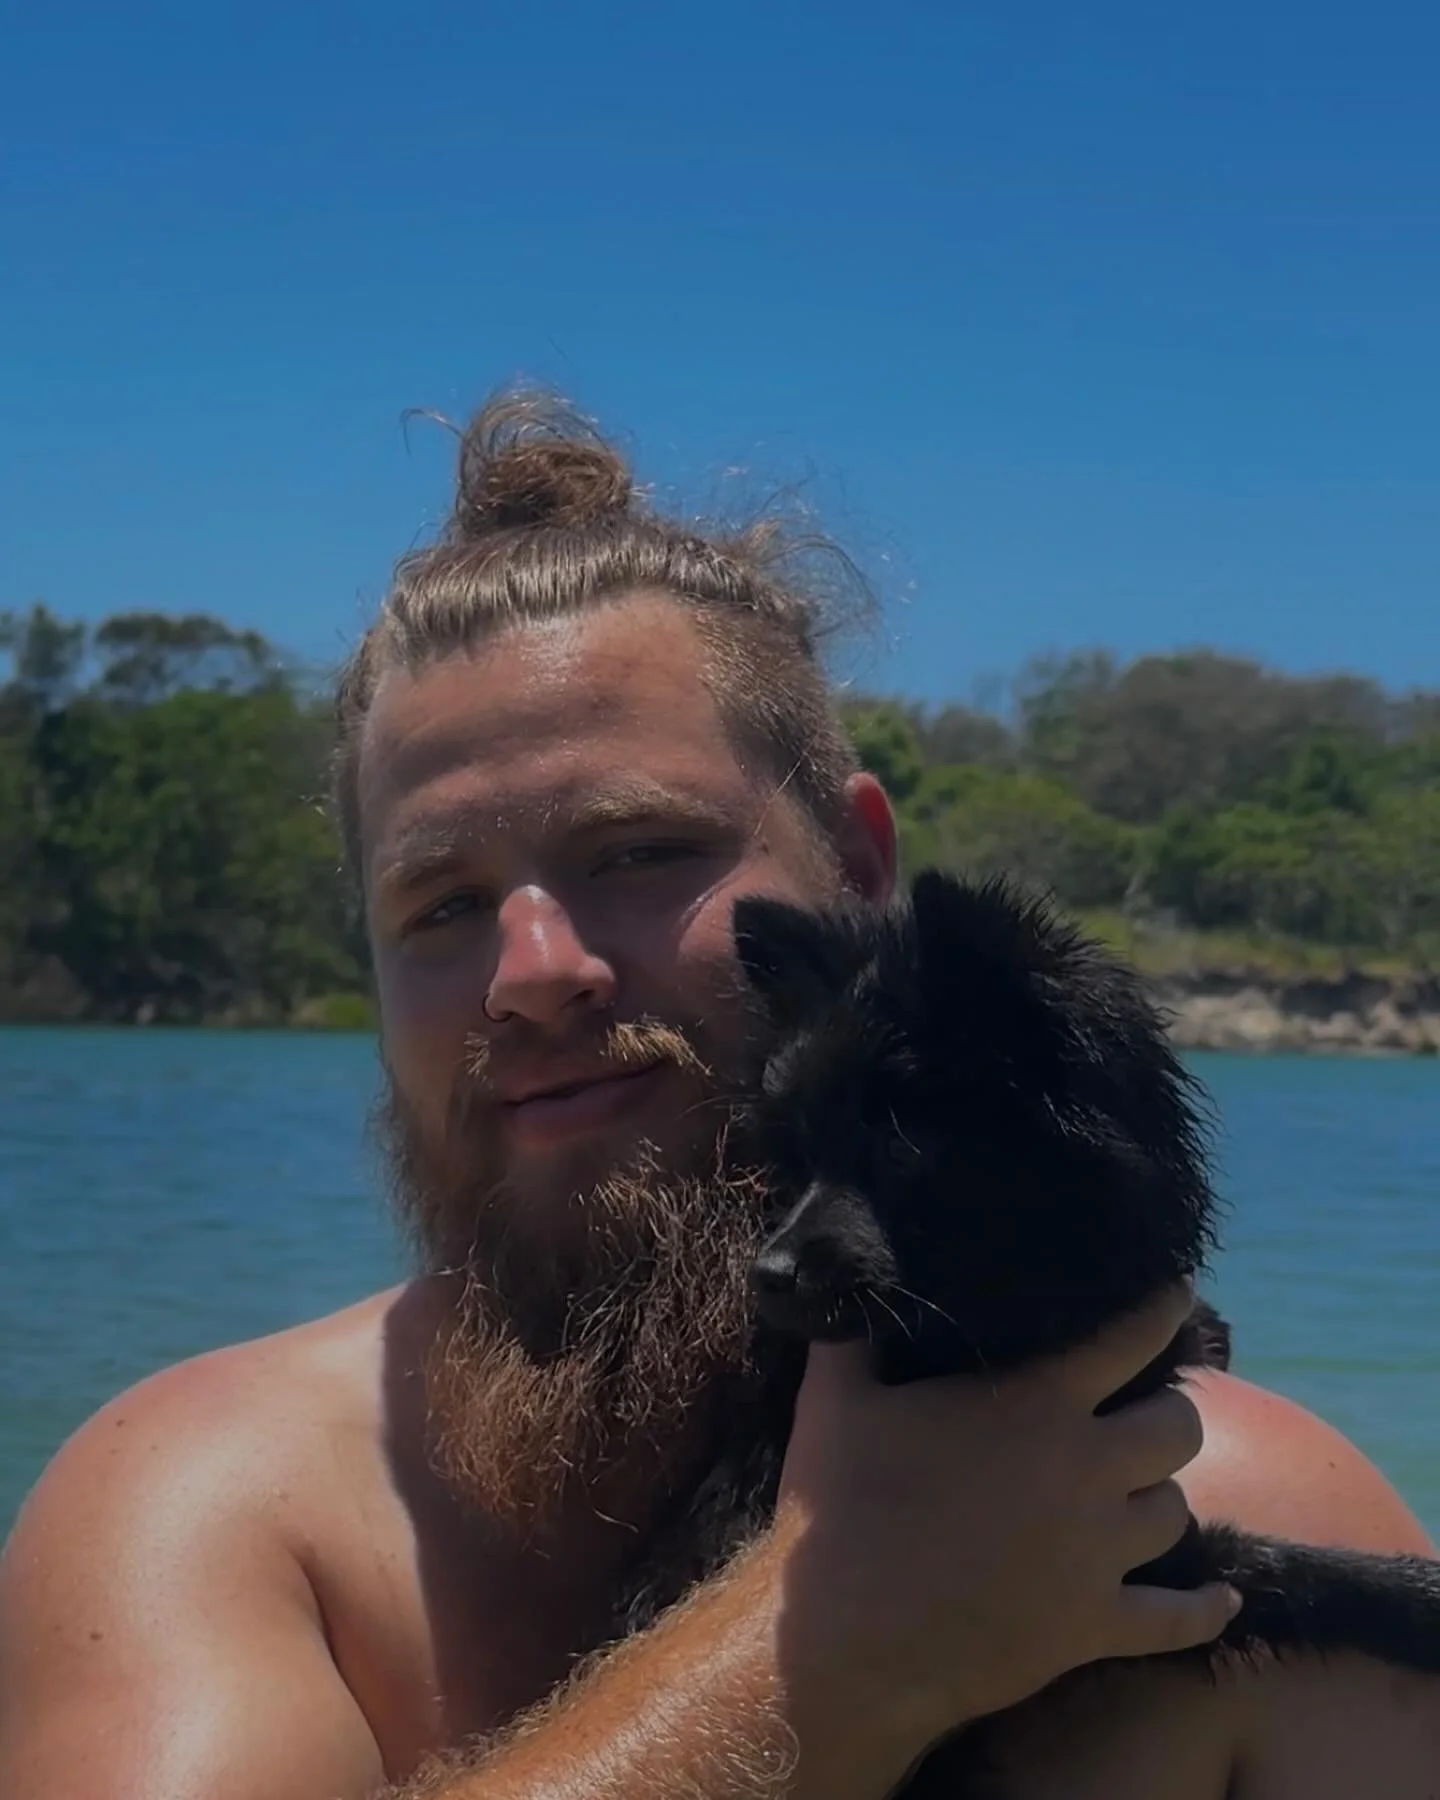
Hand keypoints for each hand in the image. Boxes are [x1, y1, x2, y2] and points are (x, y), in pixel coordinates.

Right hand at [772, 1283, 1237, 1755]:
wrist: (845, 1639)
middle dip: (1170, 1412)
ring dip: (1159, 1496)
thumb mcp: (835, 1394)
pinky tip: (1220, 1599)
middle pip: (1178, 1428)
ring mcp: (1097, 1554)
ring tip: (1140, 1491)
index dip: (1163, 1308)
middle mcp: (1085, 1470)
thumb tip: (851, 1278)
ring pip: (1176, 1512)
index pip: (1130, 1338)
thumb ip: (855, 1331)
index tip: (1179, 1293)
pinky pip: (1177, 1619)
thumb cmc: (837, 1505)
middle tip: (1146, 1410)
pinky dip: (1203, 1609)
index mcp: (1035, 1404)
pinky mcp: (1094, 1626)